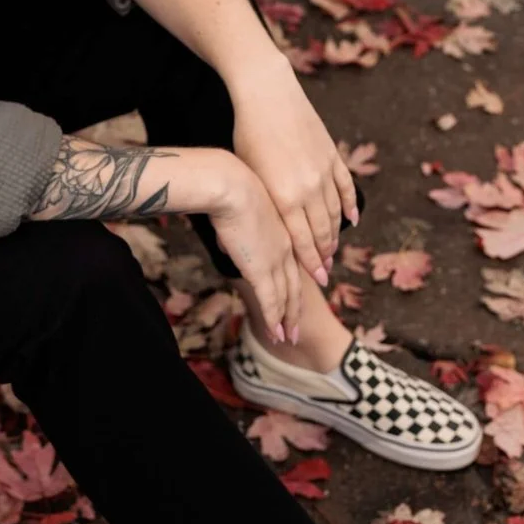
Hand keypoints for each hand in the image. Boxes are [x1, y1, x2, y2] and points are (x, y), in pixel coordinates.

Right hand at [206, 156, 323, 344]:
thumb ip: (238, 233)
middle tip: (296, 326)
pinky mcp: (261, 269)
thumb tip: (226, 244)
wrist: (231, 186)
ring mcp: (276, 260)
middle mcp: (285, 248)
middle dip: (295, 308)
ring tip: (288, 336)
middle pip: (294, 285)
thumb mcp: (239, 211)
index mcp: (282, 231)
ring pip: (286, 297)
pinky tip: (276, 333)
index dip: (295, 282)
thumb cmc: (229, 190)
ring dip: (287, 319)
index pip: (292, 264)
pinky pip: (271, 301)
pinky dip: (274, 319)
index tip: (296, 295)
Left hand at [229, 67, 358, 289]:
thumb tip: (254, 235)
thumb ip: (260, 206)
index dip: (311, 263)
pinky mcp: (332, 156)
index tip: (317, 279)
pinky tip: (352, 220)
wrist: (268, 95)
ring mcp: (324, 173)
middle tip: (326, 273)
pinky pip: (346, 188)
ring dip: (336, 235)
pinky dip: (350, 206)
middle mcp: (308, 190)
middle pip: (322, 232)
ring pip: (336, 213)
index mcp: (284, 199)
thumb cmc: (247, 135)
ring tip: (334, 251)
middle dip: (324, 256)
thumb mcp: (248, 176)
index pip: (302, 241)